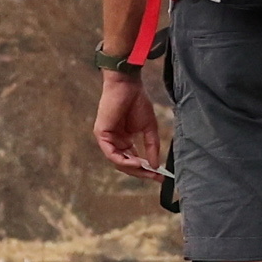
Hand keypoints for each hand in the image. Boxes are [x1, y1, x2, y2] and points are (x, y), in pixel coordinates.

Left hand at [95, 64, 168, 178]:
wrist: (128, 84)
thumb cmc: (137, 101)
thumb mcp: (149, 128)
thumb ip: (152, 147)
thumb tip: (156, 166)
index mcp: (124, 140)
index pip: (133, 160)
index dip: (146, 170)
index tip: (160, 176)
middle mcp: (114, 141)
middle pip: (126, 164)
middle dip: (141, 172)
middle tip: (155, 177)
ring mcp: (107, 139)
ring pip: (118, 162)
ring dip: (133, 169)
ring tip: (147, 170)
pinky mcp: (101, 134)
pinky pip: (111, 154)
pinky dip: (124, 161)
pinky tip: (138, 162)